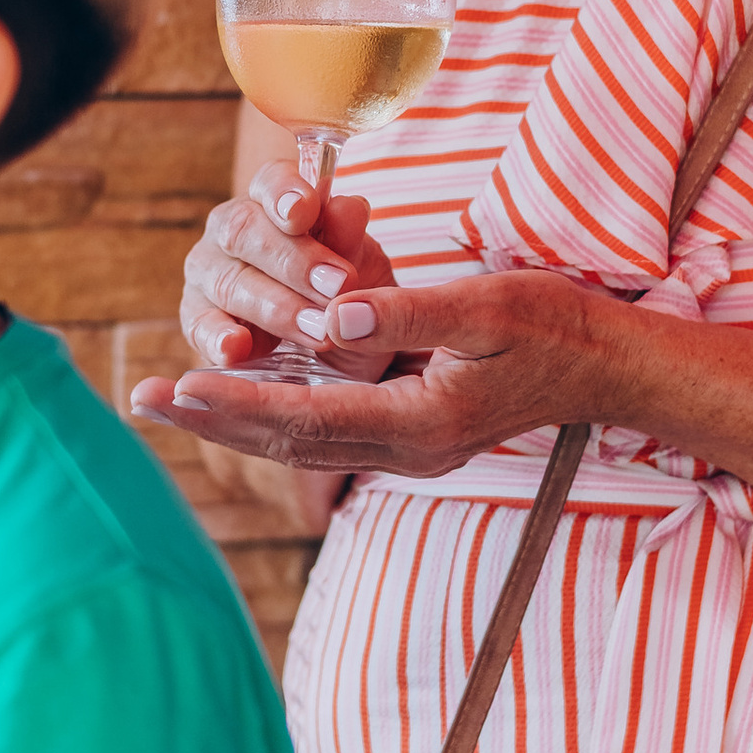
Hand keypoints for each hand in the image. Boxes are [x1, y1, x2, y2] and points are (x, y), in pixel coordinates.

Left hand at [131, 265, 623, 477]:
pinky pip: (329, 433)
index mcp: (421, 421)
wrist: (609, 367)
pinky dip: (277, 418)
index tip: (177, 386)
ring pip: (304, 443)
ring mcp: (411, 449)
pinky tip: (242, 401)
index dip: (236, 403)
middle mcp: (408, 449)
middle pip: (290, 443)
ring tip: (172, 401)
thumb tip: (331, 313)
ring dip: (236, 422)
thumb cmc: (555, 324)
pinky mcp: (414, 435)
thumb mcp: (486, 303)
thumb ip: (405, 312)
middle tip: (143, 400)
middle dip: (214, 420)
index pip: (305, 417)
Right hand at [164, 165, 401, 386]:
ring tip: (320, 332)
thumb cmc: (343, 292)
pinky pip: (199, 326)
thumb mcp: (361, 266)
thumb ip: (351, 240)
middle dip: (294, 261)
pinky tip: (238, 348)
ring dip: (277, 308)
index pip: (270, 181)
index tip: (305, 211)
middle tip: (337, 286)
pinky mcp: (197, 319)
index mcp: (272, 201)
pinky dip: (219, 337)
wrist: (336, 346)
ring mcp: (208, 274)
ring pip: (229, 281)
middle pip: (244, 230)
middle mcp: (230, 230)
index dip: (285, 193)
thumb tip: (349, 207)